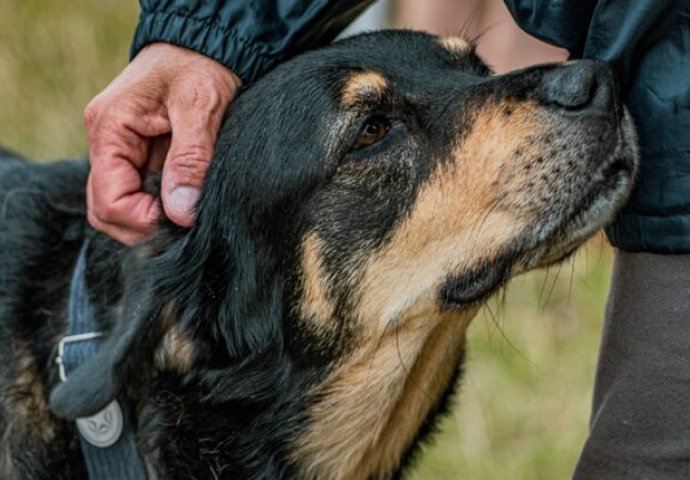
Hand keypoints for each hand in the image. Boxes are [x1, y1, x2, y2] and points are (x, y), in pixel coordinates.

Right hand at [84, 43, 241, 243]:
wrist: (208, 44)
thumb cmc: (200, 64)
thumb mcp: (200, 105)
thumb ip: (190, 158)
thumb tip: (182, 212)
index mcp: (109, 129)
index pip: (107, 201)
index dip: (141, 220)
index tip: (180, 222)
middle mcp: (107, 143)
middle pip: (106, 211)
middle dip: (143, 227)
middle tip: (185, 225)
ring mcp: (122, 151)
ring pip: (121, 207)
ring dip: (152, 219)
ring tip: (188, 212)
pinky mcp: (140, 155)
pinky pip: (140, 193)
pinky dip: (160, 206)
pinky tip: (186, 201)